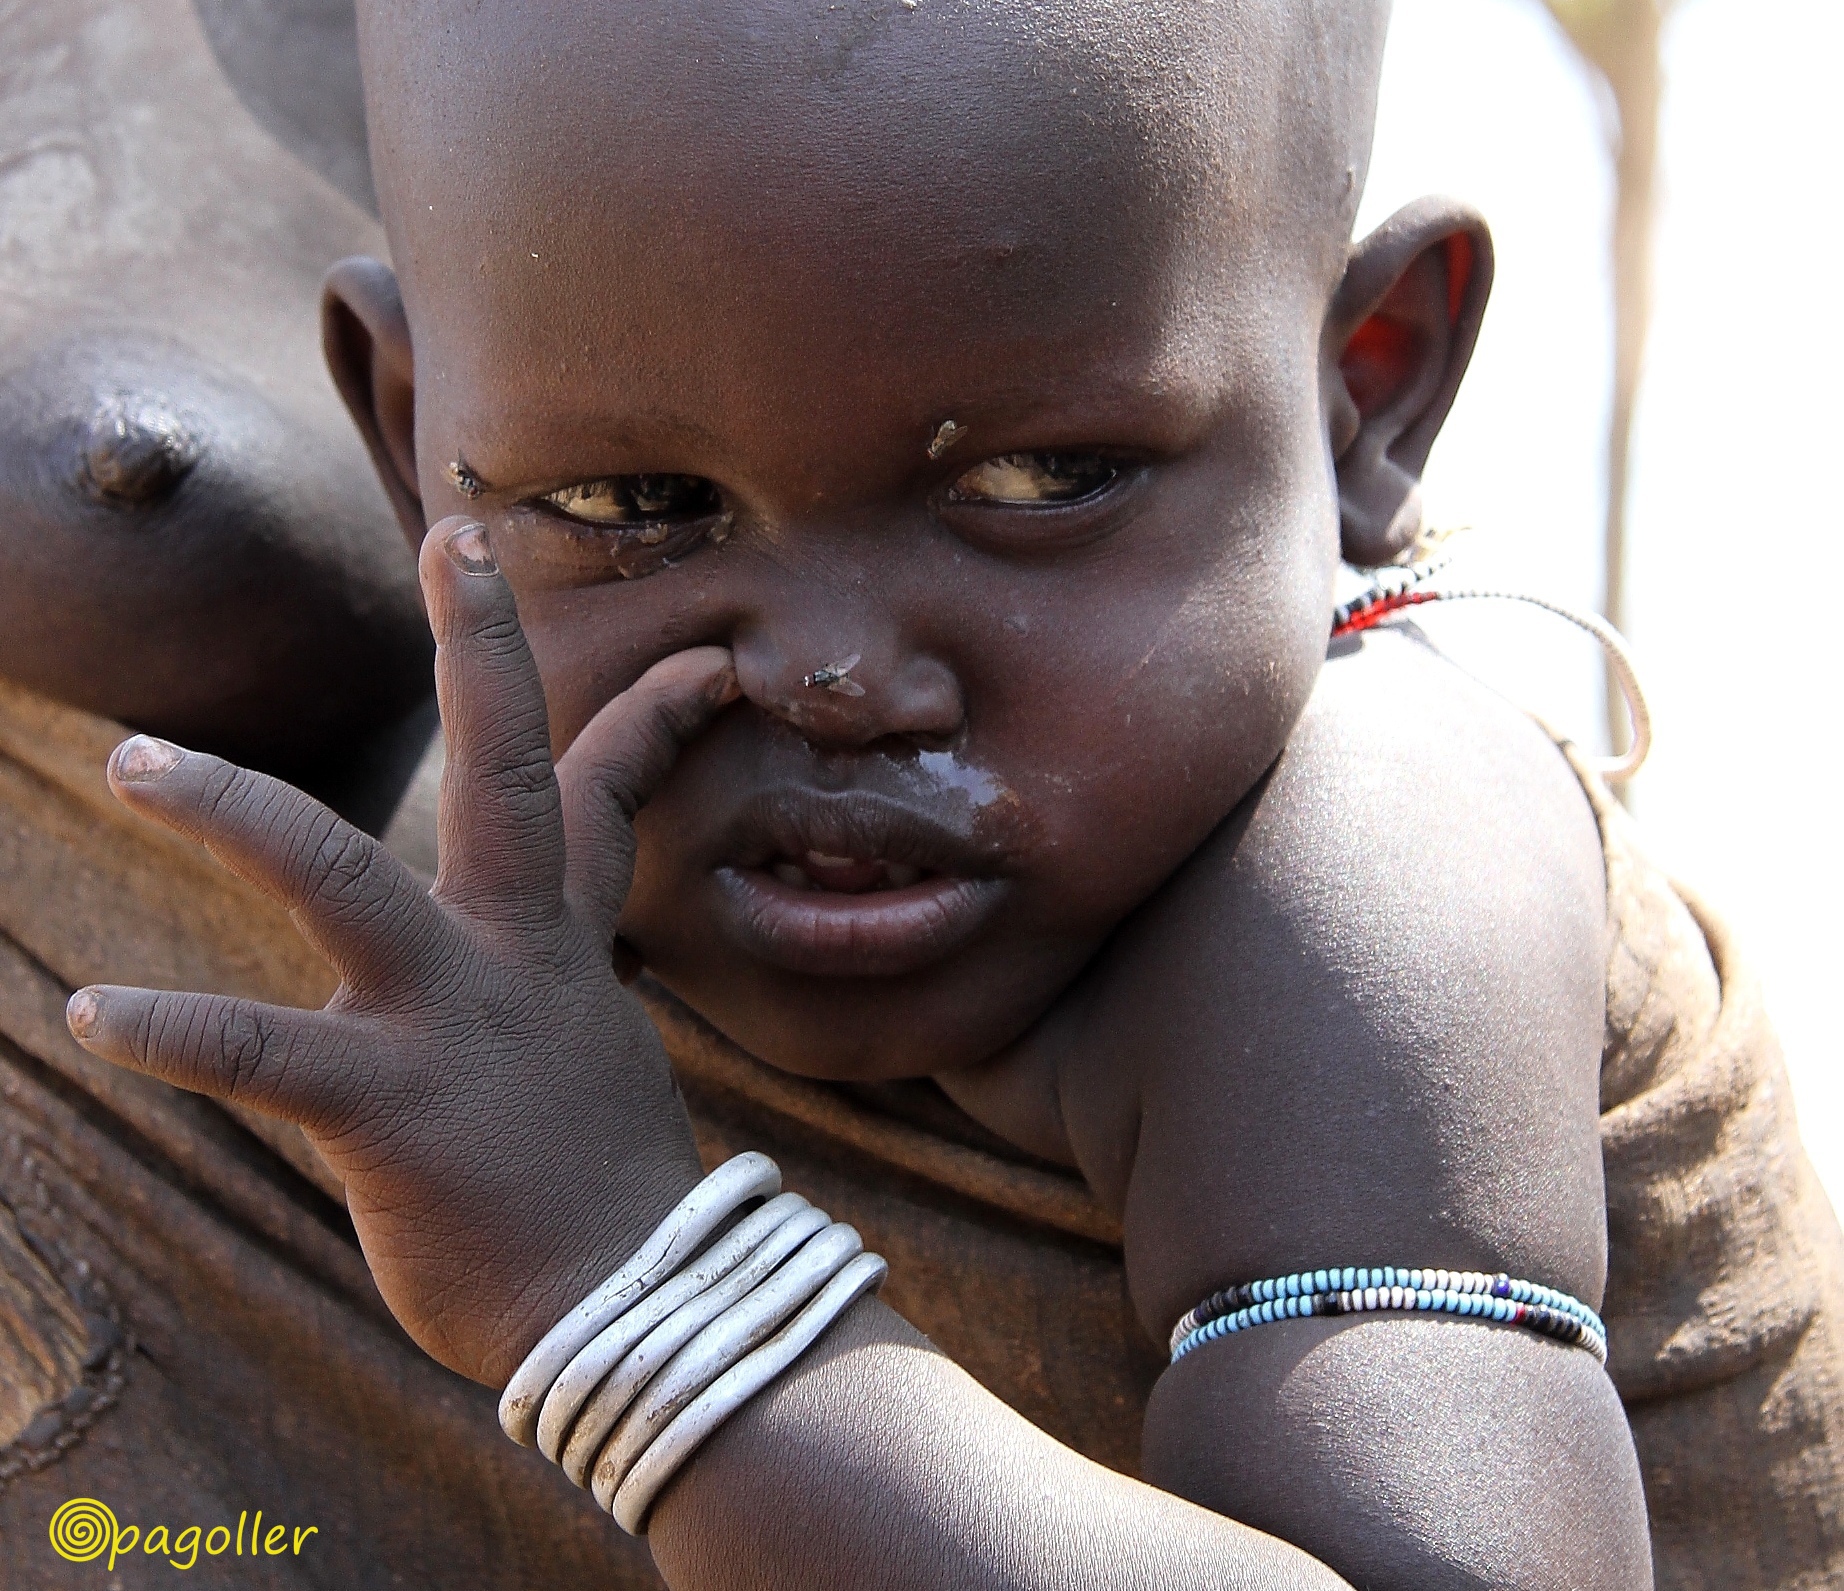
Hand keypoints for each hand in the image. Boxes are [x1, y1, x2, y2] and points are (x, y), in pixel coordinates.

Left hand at [65, 516, 738, 1384]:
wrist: (628, 1305)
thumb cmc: (598, 1190)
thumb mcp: (592, 1056)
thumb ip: (555, 990)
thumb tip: (554, 978)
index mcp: (558, 944)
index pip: (605, 795)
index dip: (649, 714)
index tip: (704, 658)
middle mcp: (511, 955)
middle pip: (509, 768)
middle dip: (485, 646)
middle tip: (456, 538)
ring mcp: (451, 1020)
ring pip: (342, 881)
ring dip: (240, 813)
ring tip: (140, 759)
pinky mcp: (387, 1106)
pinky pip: (266, 1056)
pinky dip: (182, 1028)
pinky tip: (93, 1010)